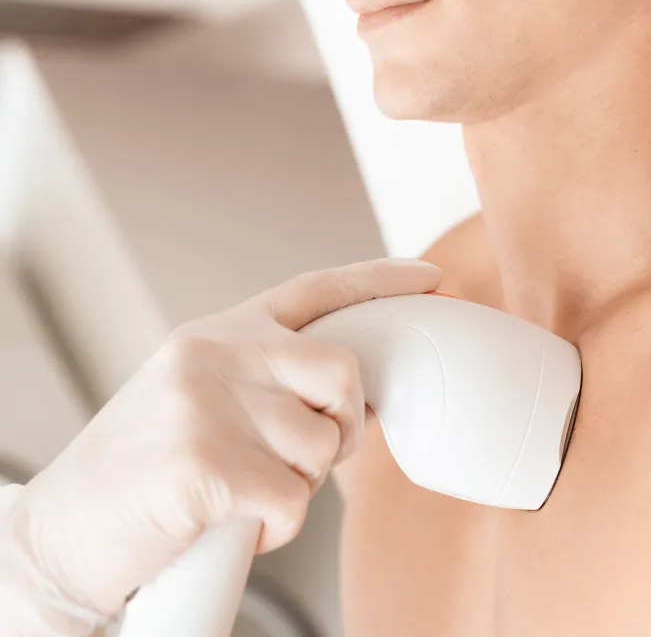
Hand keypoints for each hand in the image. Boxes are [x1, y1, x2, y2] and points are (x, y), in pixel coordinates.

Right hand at [2, 258, 440, 625]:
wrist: (59, 534)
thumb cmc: (143, 473)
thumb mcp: (203, 399)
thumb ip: (268, 382)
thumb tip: (355, 394)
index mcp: (219, 333)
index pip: (316, 289)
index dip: (379, 281)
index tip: (429, 278)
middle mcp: (214, 352)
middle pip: (341, 369)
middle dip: (344, 425)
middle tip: (309, 458)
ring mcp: (205, 401)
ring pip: (320, 444)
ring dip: (301, 487)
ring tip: (248, 495)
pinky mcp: (201, 460)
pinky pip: (291, 499)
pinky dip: (277, 528)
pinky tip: (235, 526)